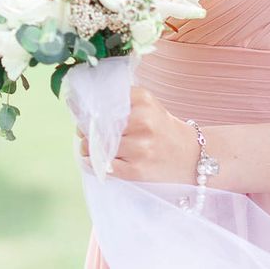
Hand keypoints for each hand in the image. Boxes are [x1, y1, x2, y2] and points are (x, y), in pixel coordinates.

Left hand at [78, 86, 198, 183]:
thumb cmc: (162, 129)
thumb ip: (120, 102)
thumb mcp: (148, 106)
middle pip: (98, 124)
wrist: (191, 157)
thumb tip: (82, 107)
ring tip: (91, 147)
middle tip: (83, 132)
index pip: (103, 100)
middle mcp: (143, 121)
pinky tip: (97, 160)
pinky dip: (95, 164)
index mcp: (143, 100)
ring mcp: (140, 147)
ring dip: (88, 148)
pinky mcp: (137, 170)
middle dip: (86, 130)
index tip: (78, 112)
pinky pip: (104, 166)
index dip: (86, 108)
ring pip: (98, 146)